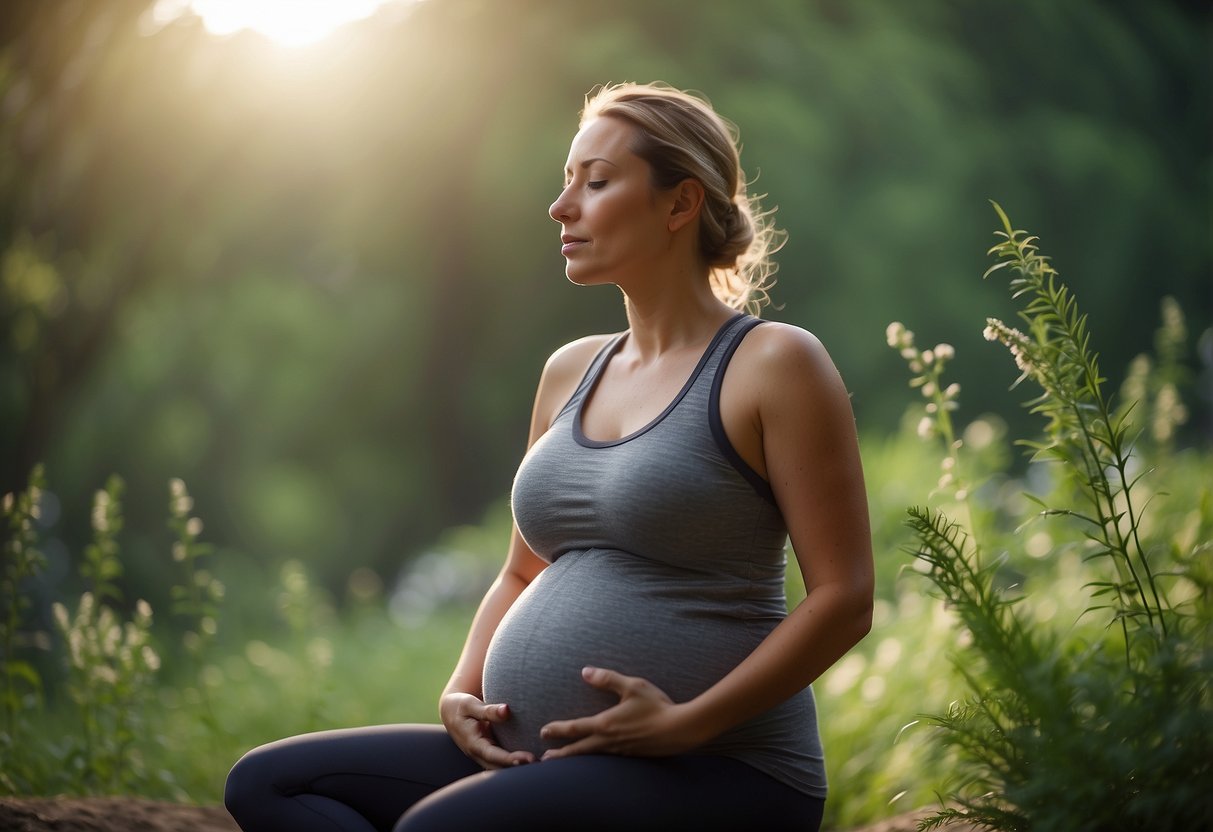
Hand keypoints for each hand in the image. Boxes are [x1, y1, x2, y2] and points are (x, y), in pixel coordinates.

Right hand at [439, 691, 534, 769]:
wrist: (451, 712)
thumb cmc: (461, 706)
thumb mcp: (471, 704)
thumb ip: (488, 710)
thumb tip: (507, 710)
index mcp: (473, 744)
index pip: (493, 755)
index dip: (509, 759)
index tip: (527, 759)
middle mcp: (479, 754)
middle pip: (500, 768)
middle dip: (519, 768)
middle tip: (540, 765)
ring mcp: (485, 756)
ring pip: (502, 769)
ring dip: (519, 769)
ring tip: (542, 766)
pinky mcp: (491, 753)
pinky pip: (504, 763)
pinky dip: (516, 764)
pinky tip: (534, 762)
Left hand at [538, 667, 702, 759]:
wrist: (680, 729)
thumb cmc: (656, 705)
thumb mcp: (632, 686)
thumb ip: (608, 679)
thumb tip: (585, 671)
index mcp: (606, 724)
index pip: (575, 728)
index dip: (557, 730)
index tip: (543, 732)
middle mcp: (609, 741)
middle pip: (579, 750)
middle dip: (561, 754)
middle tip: (545, 758)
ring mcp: (621, 752)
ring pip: (592, 758)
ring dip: (576, 759)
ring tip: (566, 762)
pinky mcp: (632, 756)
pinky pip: (608, 760)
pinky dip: (595, 762)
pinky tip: (597, 761)